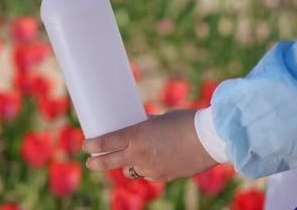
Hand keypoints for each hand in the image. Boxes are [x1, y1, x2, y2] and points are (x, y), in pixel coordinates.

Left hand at [82, 109, 217, 181]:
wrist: (210, 139)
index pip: (106, 143)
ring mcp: (150, 168)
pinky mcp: (163, 176)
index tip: (86, 145)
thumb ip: (146, 126)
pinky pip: (147, 174)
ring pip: (129, 170)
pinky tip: (150, 162)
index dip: (93, 145)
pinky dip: (145, 169)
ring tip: (122, 161)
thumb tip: (139, 125)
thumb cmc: (185, 122)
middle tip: (90, 162)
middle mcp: (139, 154)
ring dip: (124, 166)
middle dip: (96, 163)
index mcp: (136, 136)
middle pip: (109, 162)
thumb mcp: (160, 119)